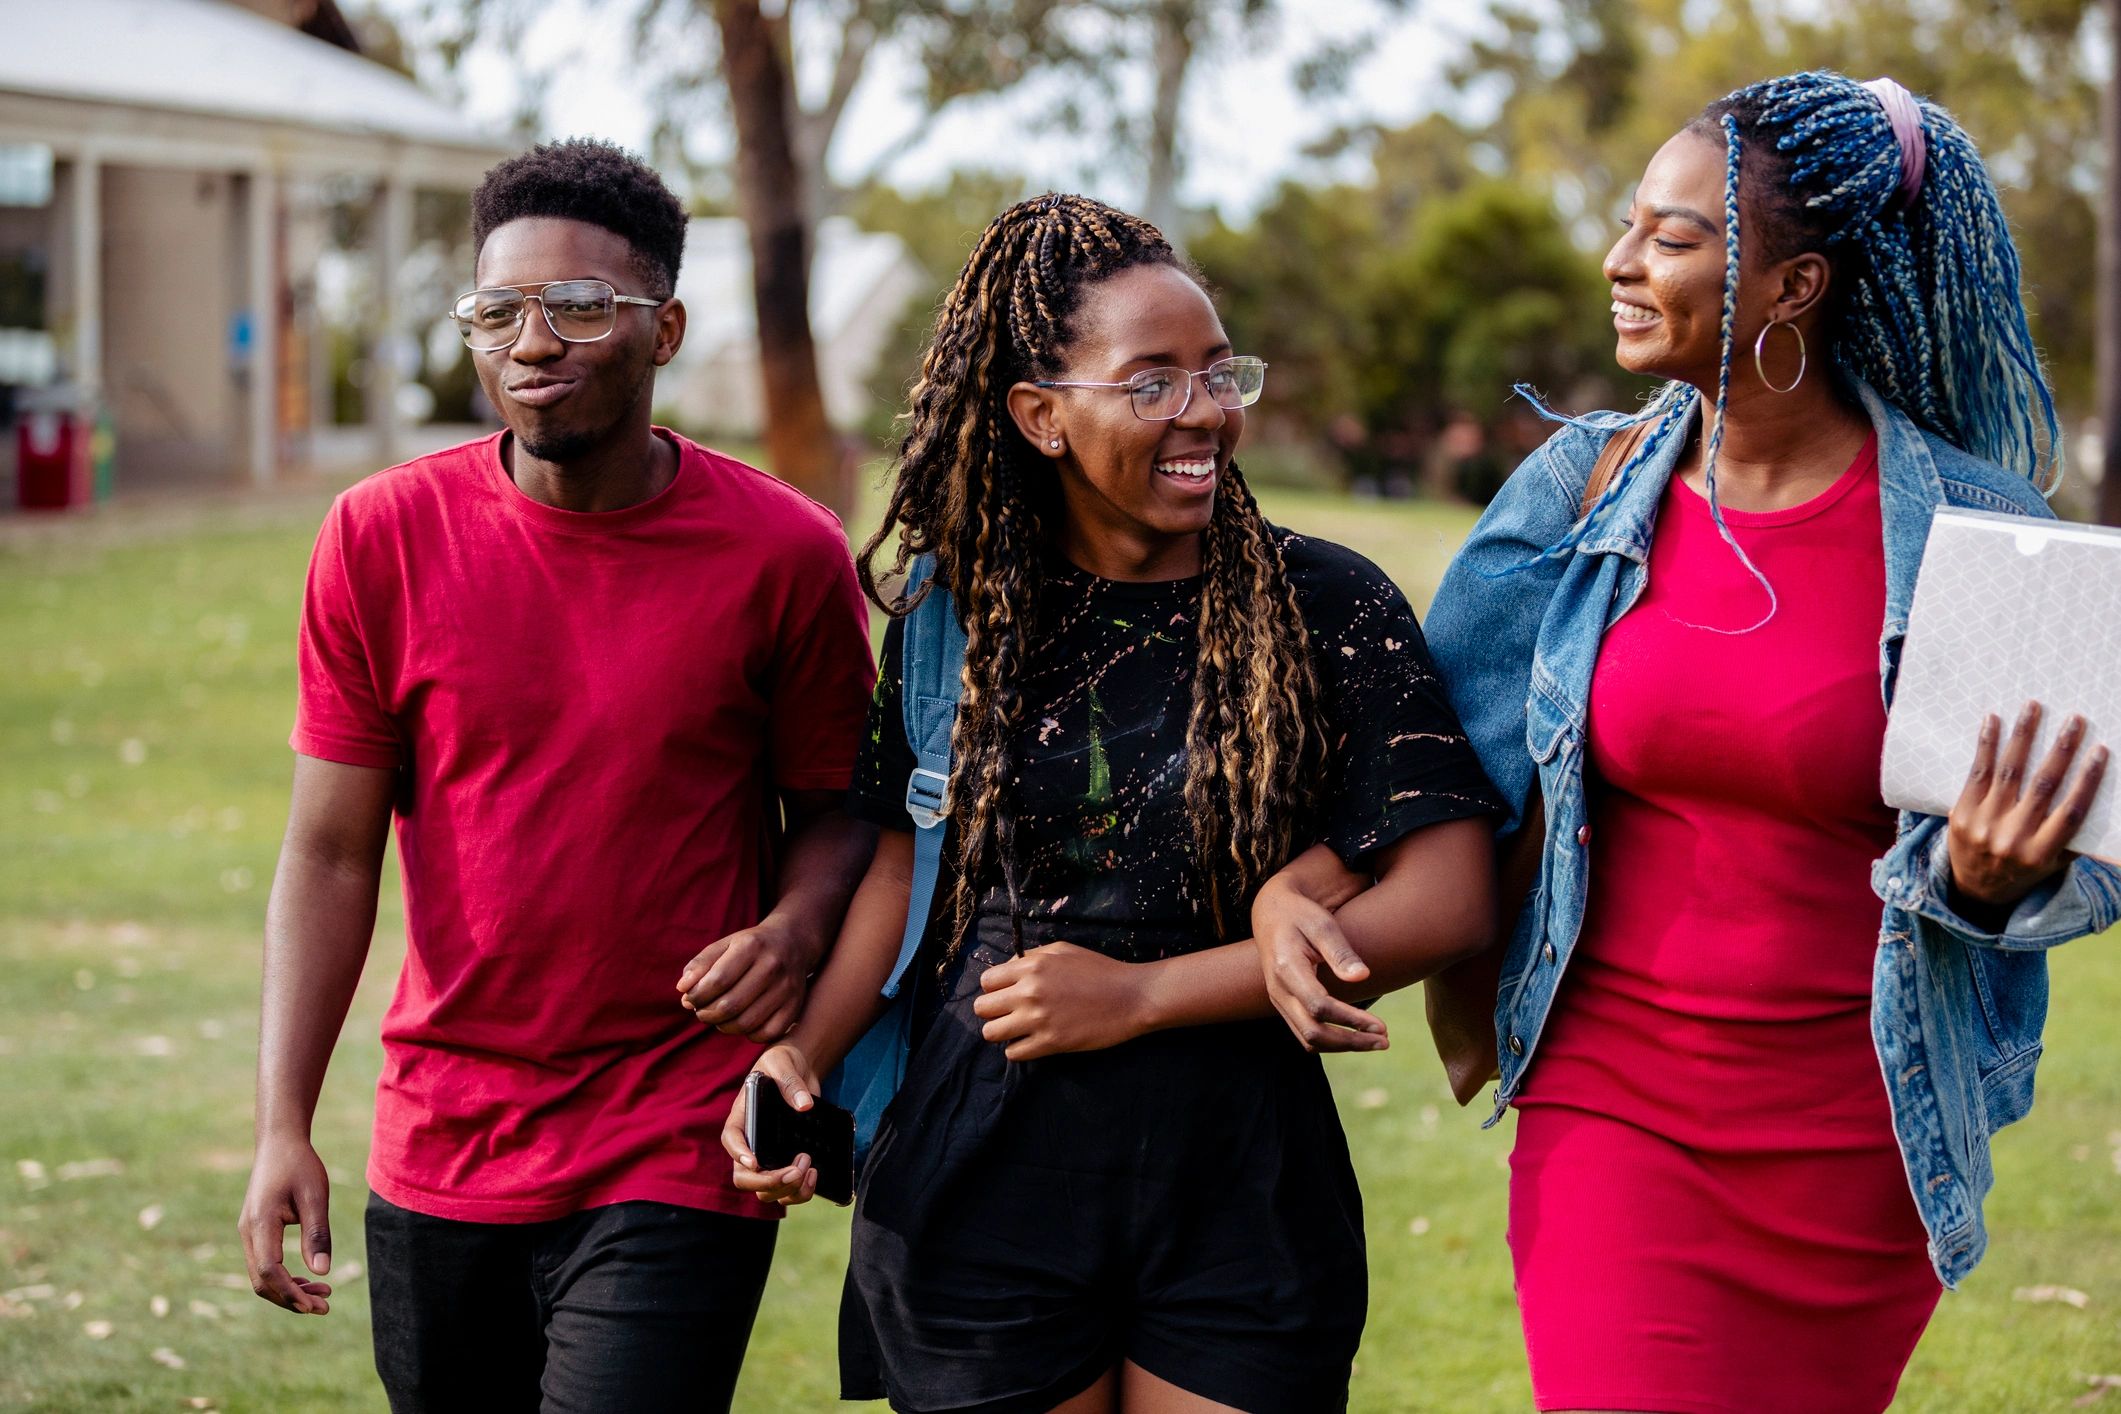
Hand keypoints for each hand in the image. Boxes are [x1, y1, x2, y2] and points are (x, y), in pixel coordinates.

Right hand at [238, 1133, 335, 1314]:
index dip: (290, 1292)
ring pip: (262, 1276)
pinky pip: (265, 1264)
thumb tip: (322, 1272)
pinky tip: (309, 1278)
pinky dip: (284, 1277)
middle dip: (291, 1299)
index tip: (317, 1304)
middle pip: (262, 1281)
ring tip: (323, 1295)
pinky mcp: (255, 1231)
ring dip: (289, 1290)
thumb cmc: (300, 1165)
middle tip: (324, 1307)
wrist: (279, 1142)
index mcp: (260, 1224)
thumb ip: (317, 1234)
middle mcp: (248, 1232)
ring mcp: (248, 1233)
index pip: (269, 1271)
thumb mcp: (315, 1196)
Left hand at [677, 917, 817, 1041]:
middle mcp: (772, 966)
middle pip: (730, 1005)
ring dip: (723, 1026)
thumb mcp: (724, 945)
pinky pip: (765, 1034)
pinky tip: (741, 1021)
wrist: (792, 943)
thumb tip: (683, 991)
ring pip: (746, 1023)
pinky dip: (747, 1034)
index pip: (716, 981)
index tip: (690, 998)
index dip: (697, 996)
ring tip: (718, 1016)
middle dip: (706, 1014)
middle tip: (702, 1011)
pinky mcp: (795, 1007)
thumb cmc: (749, 947)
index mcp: (751, 946)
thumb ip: (700, 965)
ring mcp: (787, 988)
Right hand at [723, 1045, 823, 1206]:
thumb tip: (804, 1105)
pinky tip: (814, 1174)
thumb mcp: (783, 1062)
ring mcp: (768, 1155)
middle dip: (769, 1181)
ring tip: (809, 1168)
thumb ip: (790, 1081)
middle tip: (795, 1170)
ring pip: (765, 1192)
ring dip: (787, 1190)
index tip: (754, 1162)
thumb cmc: (783, 1062)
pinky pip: (787, 1191)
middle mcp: (751, 1142)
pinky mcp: (787, 1161)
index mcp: (742, 1117)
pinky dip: (800, 1192)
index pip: (731, 1140)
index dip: (739, 1154)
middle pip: (744, 1178)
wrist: (801, 1067)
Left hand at [972, 942, 1149, 1060]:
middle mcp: (1029, 992)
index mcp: (1031, 967)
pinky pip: (1014, 1053)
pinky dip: (1019, 1049)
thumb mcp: (1063, 950)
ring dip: (1002, 1032)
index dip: (994, 988)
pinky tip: (1033, 1041)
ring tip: (1019, 1029)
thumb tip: (1007, 970)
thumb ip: (1031, 957)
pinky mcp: (1050, 1044)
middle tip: (1011, 1013)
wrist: (1131, 997)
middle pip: (982, 1008)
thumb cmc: (1100, 970)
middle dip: (993, 1010)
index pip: (986, 981)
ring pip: (991, 1033)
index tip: (1006, 993)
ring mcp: (1038, 1020)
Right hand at [1252, 875, 1388, 1052]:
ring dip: (1342, 1046)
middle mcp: (1278, 990)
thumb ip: (1340, 952)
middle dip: (1351, 1042)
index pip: (1319, 1006)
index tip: (1381, 1027)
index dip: (1351, 1020)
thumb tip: (1363, 976)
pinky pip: (1305, 1033)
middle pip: (1312, 1032)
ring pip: (1308, 1039)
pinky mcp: (1284, 1005)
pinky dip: (1331, 1041)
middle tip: (1384, 1041)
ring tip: (1375, 1041)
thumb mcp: (1322, 924)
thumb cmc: (1300, 915)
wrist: (1270, 913)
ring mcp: (1278, 1000)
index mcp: (1286, 968)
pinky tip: (1355, 1034)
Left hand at [1948, 701, 2108, 914]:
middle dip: (2061, 750)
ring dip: (2023, 736)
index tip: (2100, 750)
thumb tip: (2100, 793)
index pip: (2072, 811)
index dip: (2088, 779)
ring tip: (2033, 707)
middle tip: (2075, 720)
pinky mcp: (1962, 813)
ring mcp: (1985, 824)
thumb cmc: (2025, 868)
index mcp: (2043, 852)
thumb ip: (2072, 835)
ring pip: (2008, 773)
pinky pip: (1977, 773)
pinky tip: (1993, 720)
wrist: (1974, 889)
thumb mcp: (2054, 862)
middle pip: (2042, 786)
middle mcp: (2014, 838)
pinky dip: (1987, 745)